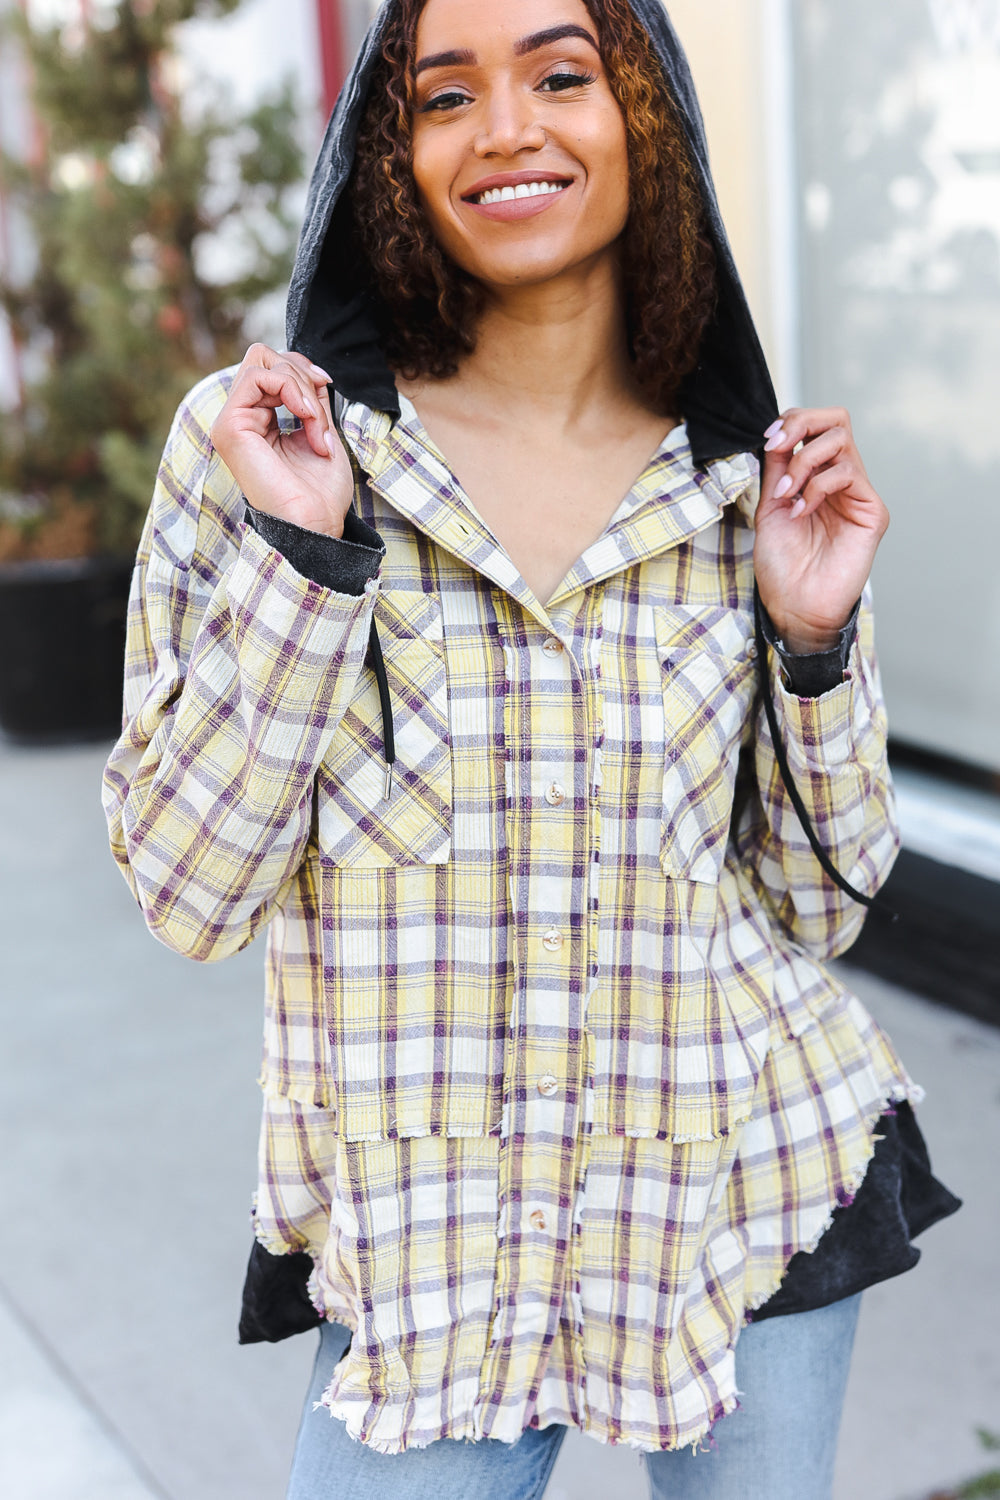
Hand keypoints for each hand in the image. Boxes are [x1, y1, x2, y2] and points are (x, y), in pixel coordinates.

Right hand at [210, 345, 353, 537]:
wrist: (316, 524)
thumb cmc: (320, 493)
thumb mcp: (321, 432)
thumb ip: (311, 400)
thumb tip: (311, 371)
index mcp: (259, 422)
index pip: (271, 368)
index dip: (301, 368)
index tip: (326, 384)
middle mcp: (241, 420)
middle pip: (262, 357)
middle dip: (301, 376)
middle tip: (319, 416)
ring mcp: (231, 422)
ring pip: (261, 363)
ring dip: (301, 389)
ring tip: (316, 426)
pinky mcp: (229, 426)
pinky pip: (257, 377)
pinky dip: (290, 389)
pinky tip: (305, 417)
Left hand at [754, 407, 888, 652]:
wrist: (794, 606)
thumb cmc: (782, 565)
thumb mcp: (770, 506)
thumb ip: (776, 469)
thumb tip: (776, 432)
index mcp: (817, 477)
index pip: (816, 427)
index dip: (792, 421)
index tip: (768, 439)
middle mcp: (840, 480)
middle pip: (836, 420)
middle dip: (802, 423)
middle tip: (778, 445)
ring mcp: (858, 494)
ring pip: (841, 440)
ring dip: (803, 460)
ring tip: (785, 493)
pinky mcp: (872, 511)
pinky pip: (848, 473)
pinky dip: (817, 486)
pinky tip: (801, 511)